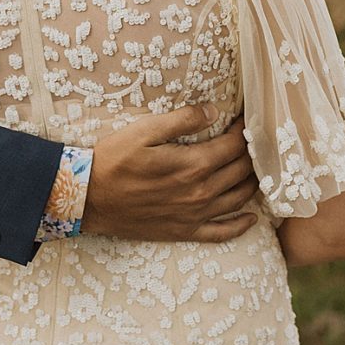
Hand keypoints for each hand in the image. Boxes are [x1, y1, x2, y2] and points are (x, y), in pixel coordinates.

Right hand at [85, 105, 258, 241]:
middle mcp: (201, 193)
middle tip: (254, 140)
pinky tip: (252, 218)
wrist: (87, 198)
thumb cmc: (114, 159)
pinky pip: (221, 233)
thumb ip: (183, 119)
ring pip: (239, 199)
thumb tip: (215, 111)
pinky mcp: (184, 231)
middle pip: (242, 171)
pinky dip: (241, 226)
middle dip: (252, 153)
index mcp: (194, 165)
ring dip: (253, 183)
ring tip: (257, 168)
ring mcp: (194, 215)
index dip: (245, 130)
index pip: (235, 145)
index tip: (247, 118)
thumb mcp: (146, 130)